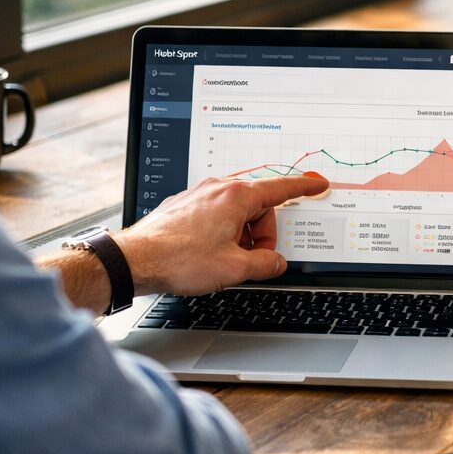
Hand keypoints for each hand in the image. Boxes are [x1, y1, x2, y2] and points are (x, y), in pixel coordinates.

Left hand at [113, 174, 328, 297]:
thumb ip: (266, 264)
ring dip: (240, 235)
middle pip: (258, 206)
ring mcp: (199, 196)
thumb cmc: (180, 259)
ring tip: (225, 260)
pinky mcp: (184, 206)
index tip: (318, 185)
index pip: (281, 187)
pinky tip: (208, 253)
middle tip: (253, 259)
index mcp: (237, 197)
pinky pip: (215, 215)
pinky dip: (221, 232)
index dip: (304, 187)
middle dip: (262, 233)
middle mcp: (218, 189)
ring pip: (236, 212)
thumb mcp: (235, 269)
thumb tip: (277, 262)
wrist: (134, 260)